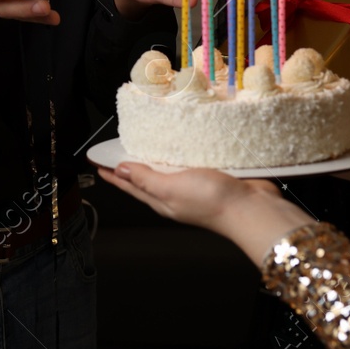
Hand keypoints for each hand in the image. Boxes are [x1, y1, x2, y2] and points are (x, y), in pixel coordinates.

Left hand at [98, 163, 314, 262]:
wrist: (252, 208)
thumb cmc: (211, 201)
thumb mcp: (171, 188)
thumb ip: (146, 179)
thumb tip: (119, 171)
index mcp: (161, 199)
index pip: (130, 185)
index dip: (113, 174)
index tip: (97, 162)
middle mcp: (174, 193)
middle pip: (146, 176)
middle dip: (131, 164)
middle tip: (117, 147)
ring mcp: (193, 185)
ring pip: (168, 168)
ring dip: (156, 156)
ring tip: (144, 141)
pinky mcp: (211, 175)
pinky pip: (190, 162)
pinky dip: (181, 152)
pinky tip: (181, 142)